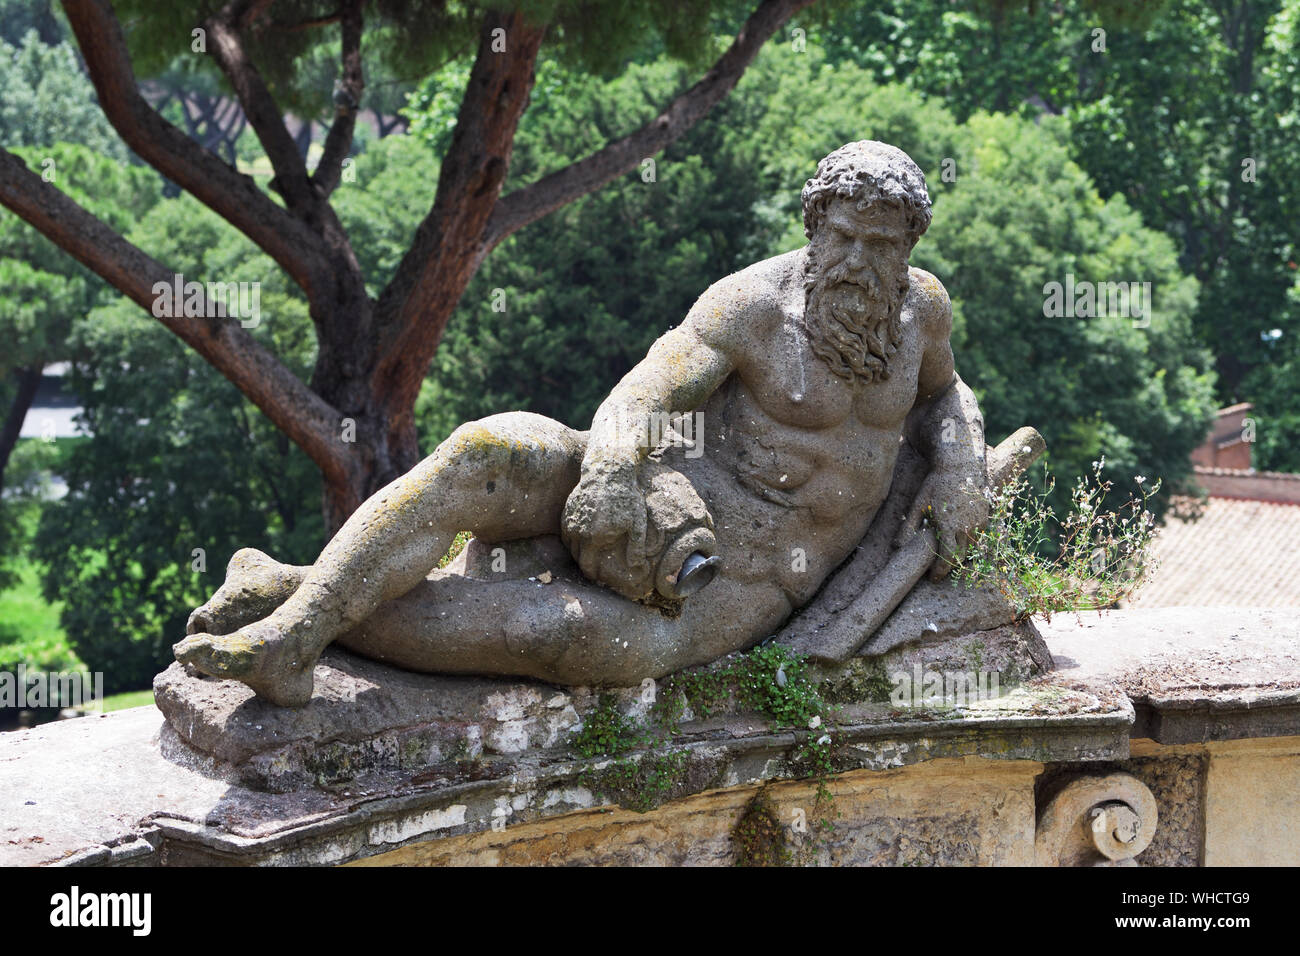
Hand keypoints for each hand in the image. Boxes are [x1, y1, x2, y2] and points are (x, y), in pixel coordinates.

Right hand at [561, 459, 654, 598]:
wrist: (608, 470)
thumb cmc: (626, 496)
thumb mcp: (637, 523)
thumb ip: (636, 547)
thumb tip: (636, 568)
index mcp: (595, 537)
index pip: (588, 566)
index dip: (592, 576)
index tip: (599, 578)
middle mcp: (579, 532)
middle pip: (577, 559)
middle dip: (586, 565)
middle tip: (596, 568)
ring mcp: (570, 521)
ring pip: (570, 546)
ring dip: (579, 552)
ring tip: (592, 553)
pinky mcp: (566, 512)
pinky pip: (567, 533)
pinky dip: (574, 538)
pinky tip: (586, 537)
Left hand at [895, 467, 989, 579]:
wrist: (961, 464)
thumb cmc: (936, 484)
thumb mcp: (918, 504)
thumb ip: (909, 527)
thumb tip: (897, 547)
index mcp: (948, 527)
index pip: (947, 560)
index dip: (940, 573)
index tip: (933, 578)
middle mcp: (966, 528)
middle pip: (960, 558)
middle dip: (950, 567)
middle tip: (939, 571)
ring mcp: (978, 523)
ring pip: (971, 550)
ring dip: (961, 556)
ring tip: (949, 558)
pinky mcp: (986, 517)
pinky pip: (979, 538)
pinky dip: (970, 545)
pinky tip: (959, 543)